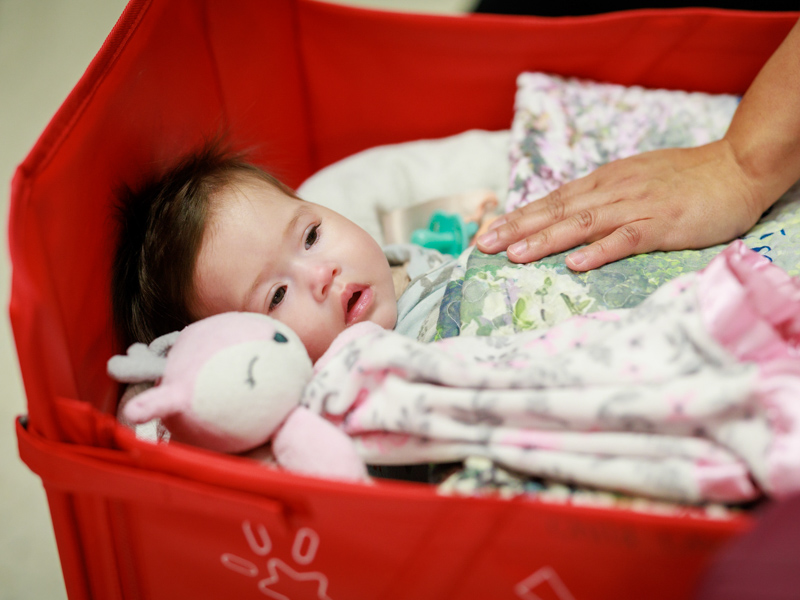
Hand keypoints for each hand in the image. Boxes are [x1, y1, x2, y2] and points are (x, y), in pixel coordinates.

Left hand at [477, 140, 766, 270]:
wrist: (735, 167)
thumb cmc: (682, 178)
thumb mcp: (631, 179)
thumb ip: (598, 196)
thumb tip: (563, 215)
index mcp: (602, 182)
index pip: (551, 200)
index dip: (518, 216)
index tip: (487, 231)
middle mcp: (611, 191)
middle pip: (556, 210)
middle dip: (516, 228)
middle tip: (483, 245)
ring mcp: (636, 206)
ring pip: (582, 223)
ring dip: (546, 238)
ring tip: (515, 254)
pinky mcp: (662, 223)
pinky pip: (626, 238)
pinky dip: (599, 251)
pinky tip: (576, 264)